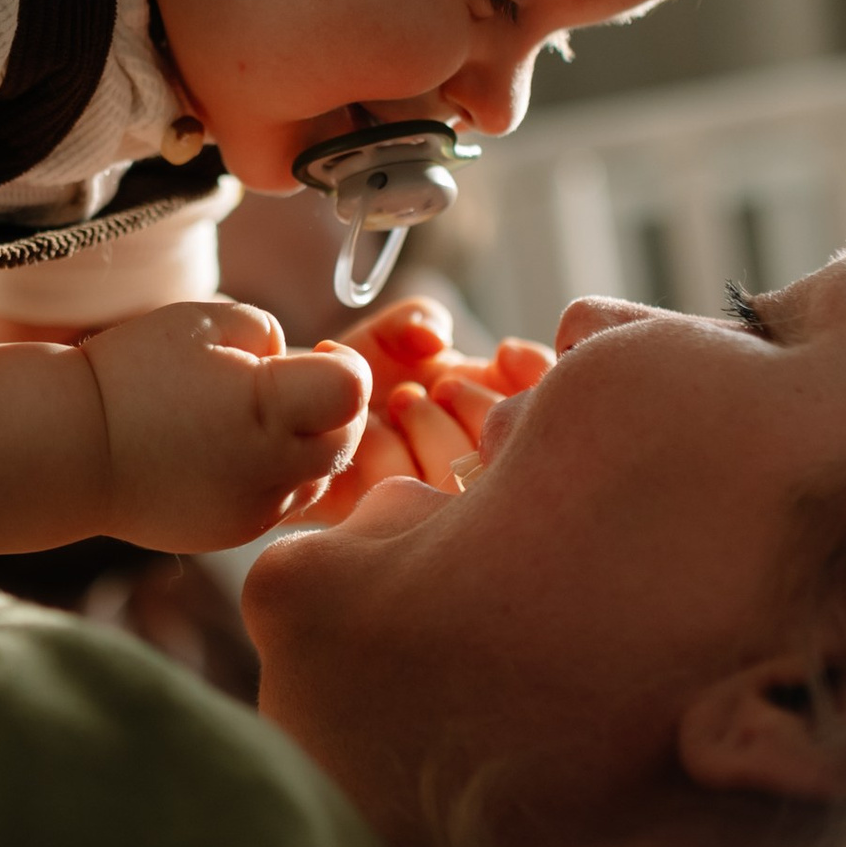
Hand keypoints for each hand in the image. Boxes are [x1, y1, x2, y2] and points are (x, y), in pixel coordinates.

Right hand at [80, 300, 368, 551]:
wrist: (72, 447)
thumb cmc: (135, 372)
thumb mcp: (208, 321)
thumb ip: (272, 335)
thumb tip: (297, 365)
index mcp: (268, 411)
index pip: (354, 389)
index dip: (342, 363)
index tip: (318, 349)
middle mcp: (272, 471)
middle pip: (348, 438)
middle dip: (334, 406)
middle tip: (295, 380)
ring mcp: (256, 510)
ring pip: (322, 475)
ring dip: (309, 443)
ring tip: (259, 415)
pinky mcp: (236, 533)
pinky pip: (285, 501)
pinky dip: (277, 474)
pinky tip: (235, 449)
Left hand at [297, 297, 551, 525]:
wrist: (294, 407)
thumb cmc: (358, 370)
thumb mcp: (392, 334)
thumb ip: (418, 322)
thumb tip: (432, 339)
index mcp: (500, 417)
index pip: (552, 410)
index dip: (535, 379)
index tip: (503, 351)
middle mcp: (479, 461)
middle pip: (515, 452)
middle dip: (476, 407)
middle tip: (439, 385)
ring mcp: (440, 499)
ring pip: (462, 479)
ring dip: (433, 428)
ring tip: (403, 399)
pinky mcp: (390, 524)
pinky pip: (406, 494)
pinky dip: (385, 449)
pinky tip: (369, 429)